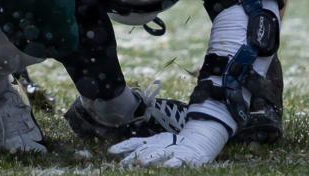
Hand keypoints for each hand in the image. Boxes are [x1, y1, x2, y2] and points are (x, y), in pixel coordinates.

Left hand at [108, 119, 228, 167]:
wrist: (198, 143)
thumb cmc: (173, 146)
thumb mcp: (155, 144)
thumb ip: (139, 148)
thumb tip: (118, 155)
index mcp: (151, 141)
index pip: (134, 143)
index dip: (122, 147)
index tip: (110, 152)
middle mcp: (159, 145)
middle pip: (144, 150)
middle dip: (133, 157)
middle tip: (123, 164)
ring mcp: (171, 151)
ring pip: (158, 155)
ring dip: (150, 159)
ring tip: (141, 164)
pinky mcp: (184, 158)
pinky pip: (176, 162)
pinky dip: (171, 164)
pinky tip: (165, 167)